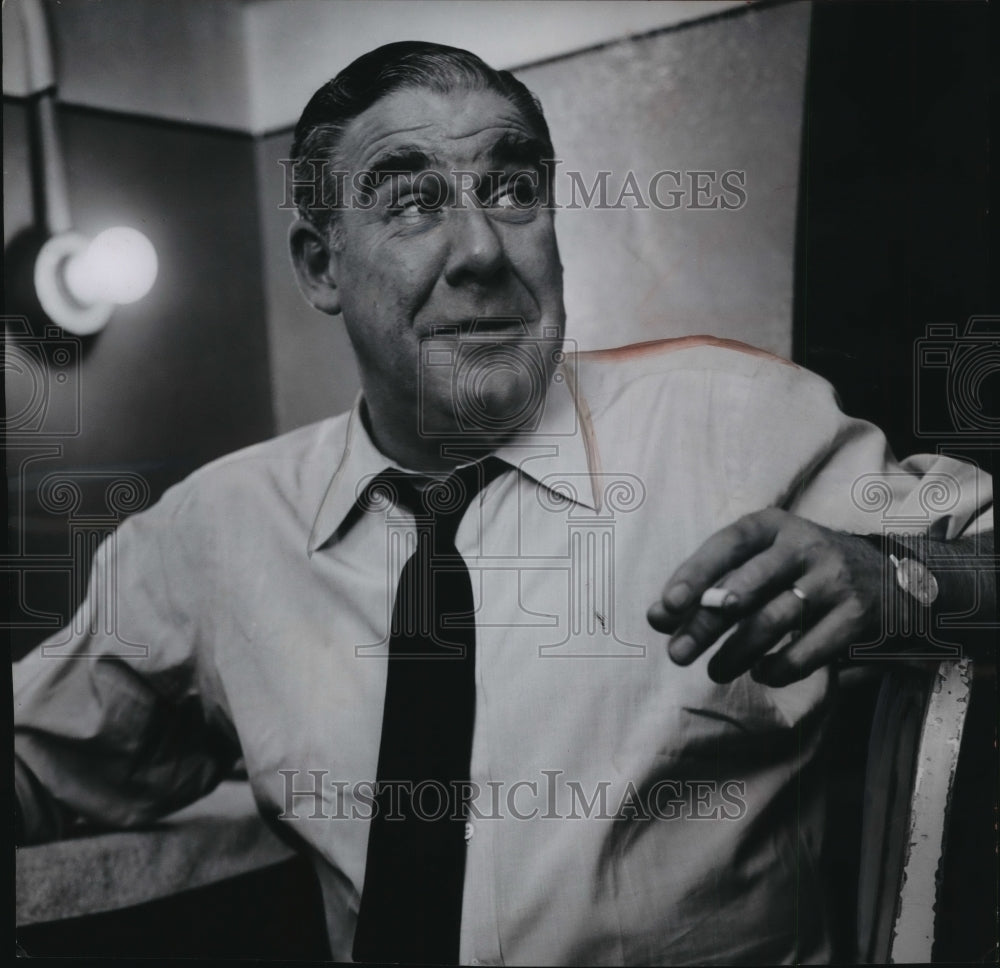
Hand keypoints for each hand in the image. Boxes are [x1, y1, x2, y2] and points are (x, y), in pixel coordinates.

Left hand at [647, 508, 884, 686]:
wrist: (890, 579)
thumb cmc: (801, 570)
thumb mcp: (759, 560)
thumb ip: (709, 584)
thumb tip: (656, 616)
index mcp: (772, 525)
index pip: (726, 545)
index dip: (694, 575)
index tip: (667, 607)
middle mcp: (804, 546)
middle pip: (744, 589)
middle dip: (705, 625)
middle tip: (677, 654)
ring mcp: (833, 580)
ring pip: (773, 621)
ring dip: (736, 652)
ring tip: (714, 670)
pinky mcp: (856, 616)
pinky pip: (807, 650)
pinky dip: (778, 667)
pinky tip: (760, 672)